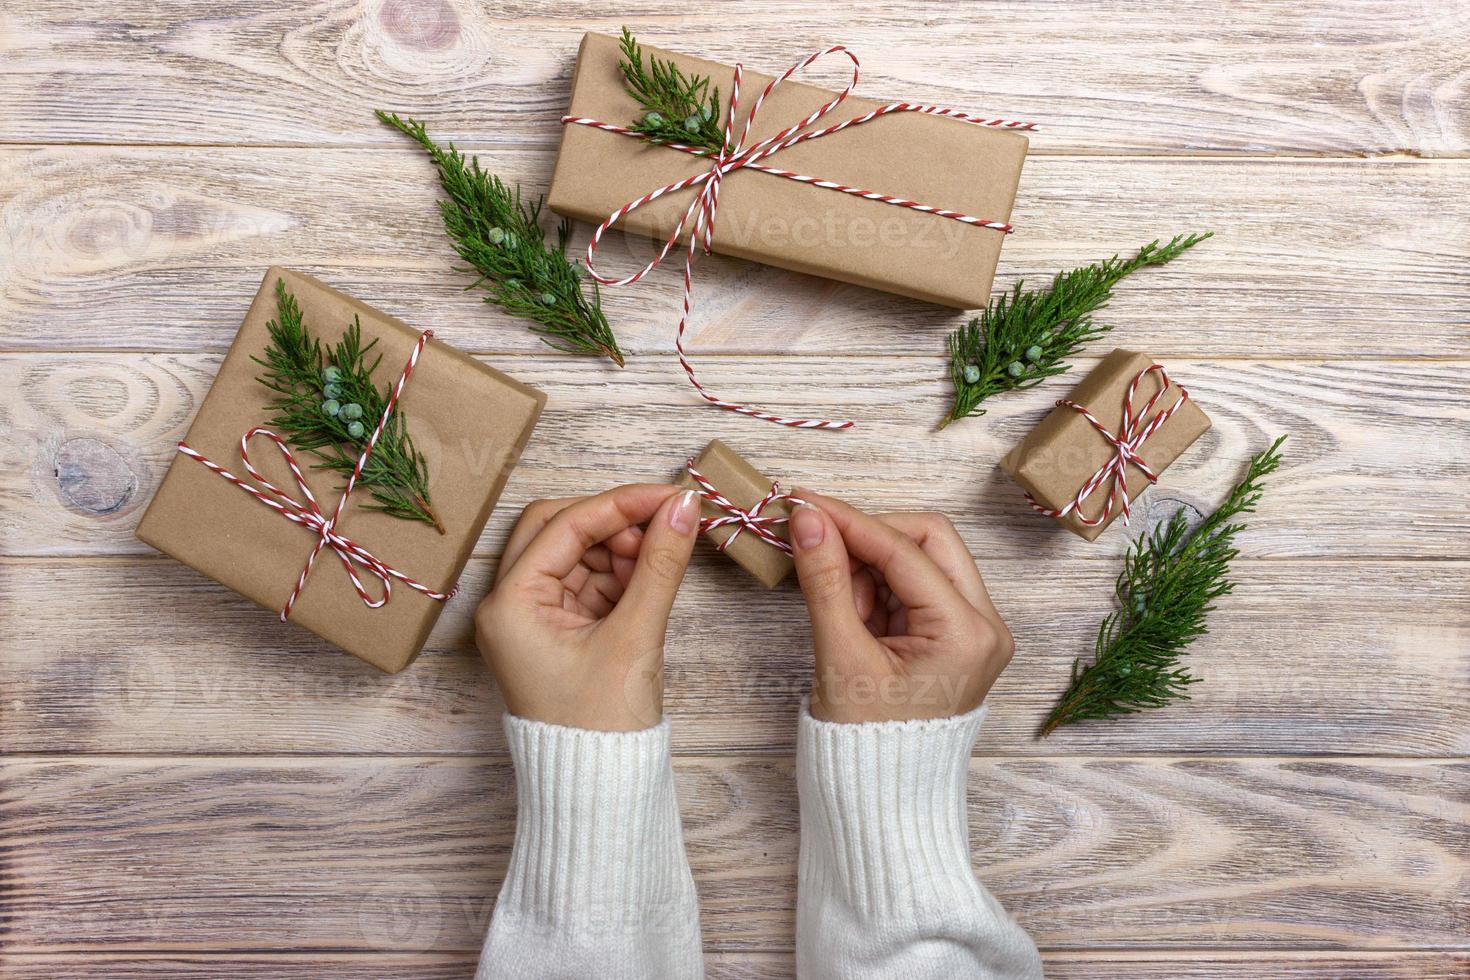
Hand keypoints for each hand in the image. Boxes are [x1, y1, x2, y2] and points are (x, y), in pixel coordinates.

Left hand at [475, 484, 701, 730]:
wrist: (599, 792)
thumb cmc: (602, 727)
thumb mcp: (636, 636)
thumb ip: (660, 564)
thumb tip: (683, 508)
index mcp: (509, 605)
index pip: (563, 525)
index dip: (621, 504)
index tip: (671, 495)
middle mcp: (509, 606)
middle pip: (558, 530)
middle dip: (612, 523)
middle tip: (663, 525)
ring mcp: (531, 619)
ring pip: (574, 554)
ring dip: (619, 548)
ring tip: (661, 559)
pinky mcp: (557, 633)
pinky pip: (585, 583)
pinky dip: (619, 574)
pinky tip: (649, 577)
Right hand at [786, 490, 1013, 723]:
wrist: (883, 799)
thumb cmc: (866, 745)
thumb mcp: (840, 656)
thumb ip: (825, 580)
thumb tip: (807, 519)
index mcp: (967, 633)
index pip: (905, 550)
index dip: (849, 521)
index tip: (803, 503)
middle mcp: (985, 625)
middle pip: (928, 540)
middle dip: (869, 537)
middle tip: (818, 545)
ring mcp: (974, 630)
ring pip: (920, 558)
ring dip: (870, 565)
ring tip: (838, 606)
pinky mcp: (955, 636)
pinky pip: (915, 586)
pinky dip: (877, 587)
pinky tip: (852, 614)